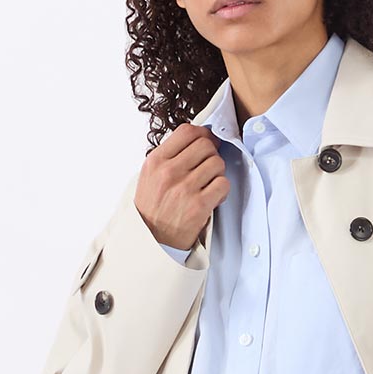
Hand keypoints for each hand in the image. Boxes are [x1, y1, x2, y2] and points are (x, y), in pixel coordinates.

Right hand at [135, 124, 228, 250]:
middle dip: (212, 154)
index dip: (203, 133)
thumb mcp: (149, 177)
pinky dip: (222, 190)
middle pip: (205, 145)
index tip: (207, 141)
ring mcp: (185, 188)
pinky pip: (223, 184)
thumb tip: (196, 139)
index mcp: (156, 161)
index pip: (187, 131)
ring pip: (217, 163)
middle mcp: (169, 172)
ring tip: (209, 184)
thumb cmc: (152, 210)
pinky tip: (213, 197)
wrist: (152, 242)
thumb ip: (168, 156)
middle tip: (209, 166)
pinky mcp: (198, 206)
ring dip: (218, 173)